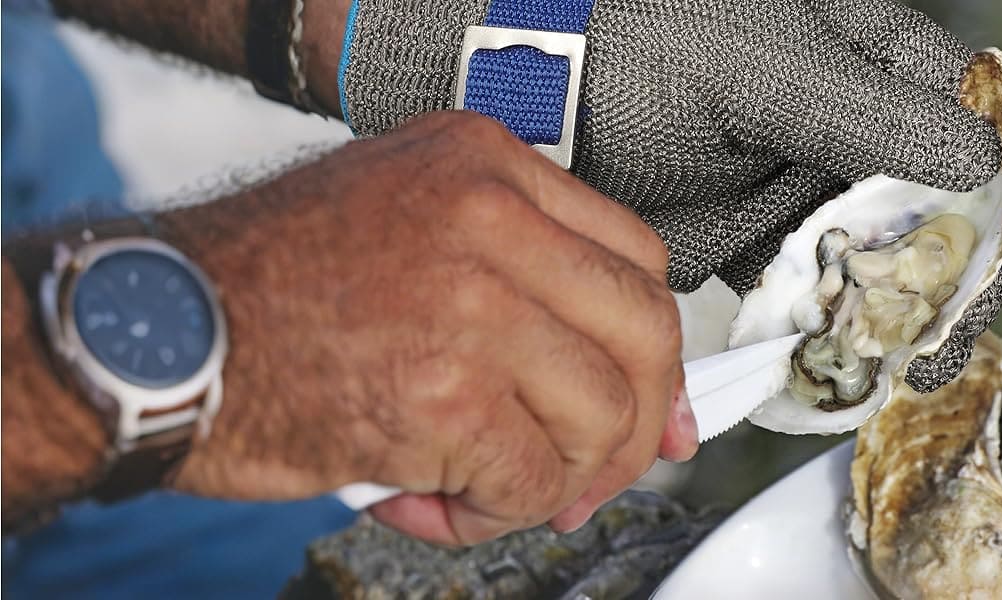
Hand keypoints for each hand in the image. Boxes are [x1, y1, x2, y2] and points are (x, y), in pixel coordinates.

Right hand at [164, 111, 696, 544]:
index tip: (658, 404)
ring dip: (557, 475)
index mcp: (486, 164)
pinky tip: (434, 499)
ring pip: (600, 415)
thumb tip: (630, 382)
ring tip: (483, 483)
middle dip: (634, 421)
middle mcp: (490, 218)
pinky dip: (495, 513)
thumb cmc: (267, 287)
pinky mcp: (447, 394)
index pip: (634, 257)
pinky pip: (534, 480)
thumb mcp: (408, 224)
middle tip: (596, 469)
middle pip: (643, 331)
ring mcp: (474, 302)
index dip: (654, 347)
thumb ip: (519, 278)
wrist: (154, 330)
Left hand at [340, 0, 1001, 391]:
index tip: (991, 259)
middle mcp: (845, 122)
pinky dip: (815, 331)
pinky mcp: (746, 234)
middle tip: (931, 334)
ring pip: (877, 262)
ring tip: (885, 363)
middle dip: (947, 276)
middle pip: (937, 207)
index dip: (1001, 189)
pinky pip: (802, 293)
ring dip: (888, 317)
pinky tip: (821, 360)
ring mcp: (796, 182)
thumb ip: (862, 113)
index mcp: (867, 55)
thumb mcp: (755, 66)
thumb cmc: (630, 32)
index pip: (972, 120)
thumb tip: (975, 162)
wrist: (520, 76)